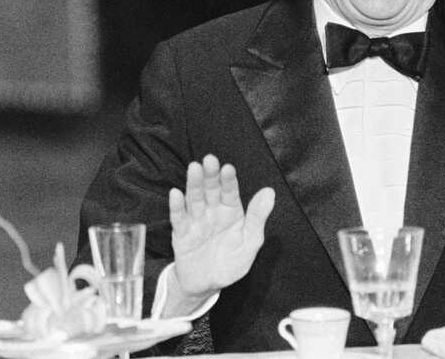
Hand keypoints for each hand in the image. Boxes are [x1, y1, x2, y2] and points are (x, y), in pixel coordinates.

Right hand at [170, 154, 274, 299]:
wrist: (207, 285)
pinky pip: (179, 219)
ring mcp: (196, 221)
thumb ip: (257, 217)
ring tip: (194, 168)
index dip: (229, 180)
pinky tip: (176, 193)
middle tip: (209, 160)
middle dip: (210, 176)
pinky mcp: (181, 234)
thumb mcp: (250, 242)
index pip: (230, 192)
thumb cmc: (231, 261)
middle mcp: (212, 212)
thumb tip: (269, 192)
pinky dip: (177, 207)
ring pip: (194, 199)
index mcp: (231, 211)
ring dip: (193, 184)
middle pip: (210, 190)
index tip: (228, 168)